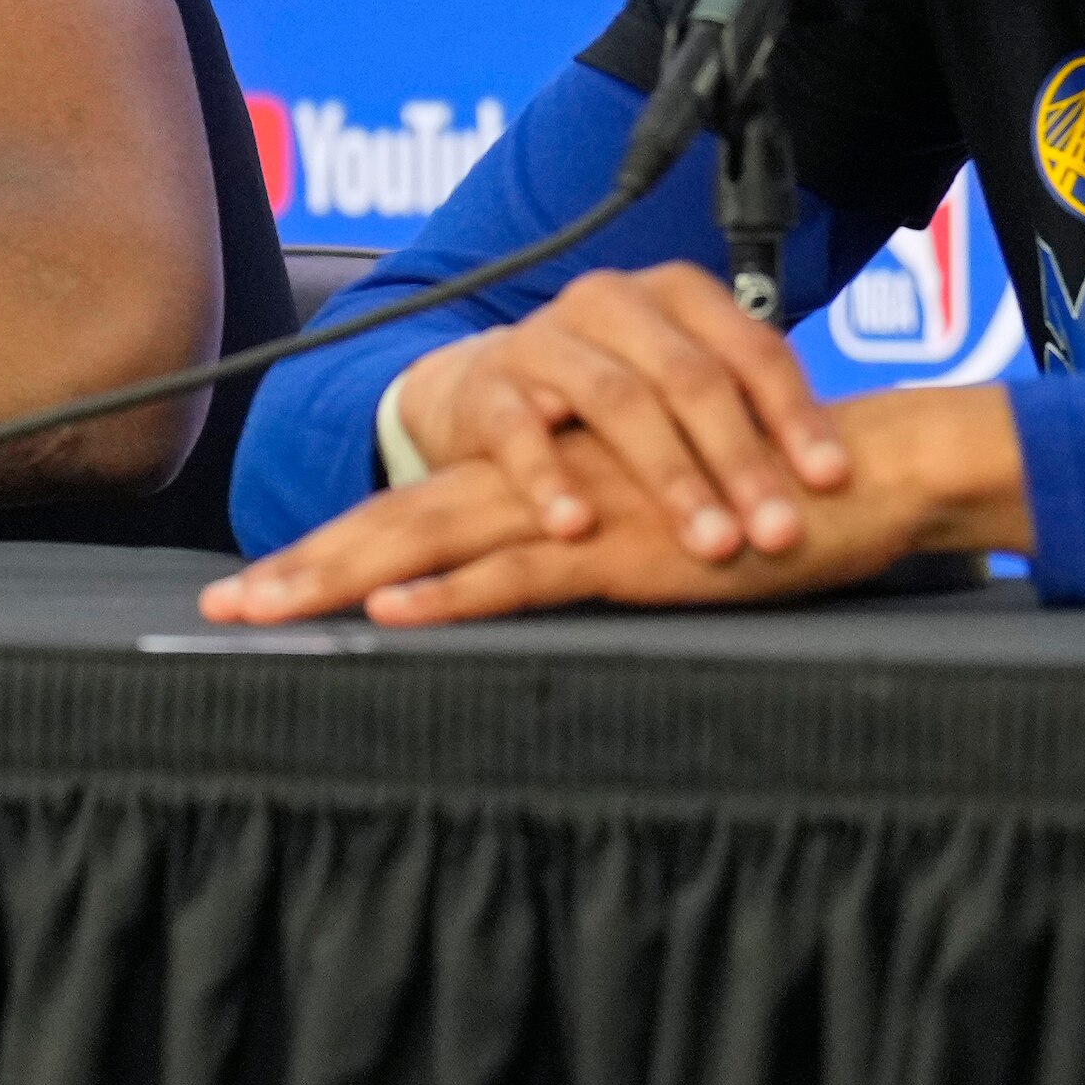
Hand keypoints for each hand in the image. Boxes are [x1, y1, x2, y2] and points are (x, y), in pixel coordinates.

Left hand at [198, 386, 1026, 625]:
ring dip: (343, 576)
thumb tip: (542, 591)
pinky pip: (520, 569)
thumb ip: (596, 557)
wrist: (865, 472)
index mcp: (548, 477)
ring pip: (434, 539)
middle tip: (218, 609)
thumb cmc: (769, 509)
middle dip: (305, 567)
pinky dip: (451, 592)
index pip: (423, 507)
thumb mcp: (663, 541)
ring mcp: (578, 509)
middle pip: (399, 519)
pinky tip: (391, 611)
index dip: (339, 549)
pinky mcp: (623, 546)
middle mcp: (547, 480)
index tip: (262, 591)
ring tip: (266, 610)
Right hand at [396, 263, 858, 561]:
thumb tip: (851, 481)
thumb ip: (742, 417)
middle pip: (691, 378)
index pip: (751, 349)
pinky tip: (577, 526)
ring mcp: (545, 339)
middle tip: (776, 534)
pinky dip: (549, 480)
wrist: (485, 392)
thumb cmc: (608, 400)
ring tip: (707, 543)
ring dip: (670, 478)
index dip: (797, 415)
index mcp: (677, 296)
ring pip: (618, 401)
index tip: (833, 481)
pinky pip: (518, 431)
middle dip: (741, 461)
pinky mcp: (486, 386)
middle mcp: (613, 303)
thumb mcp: (677, 390)